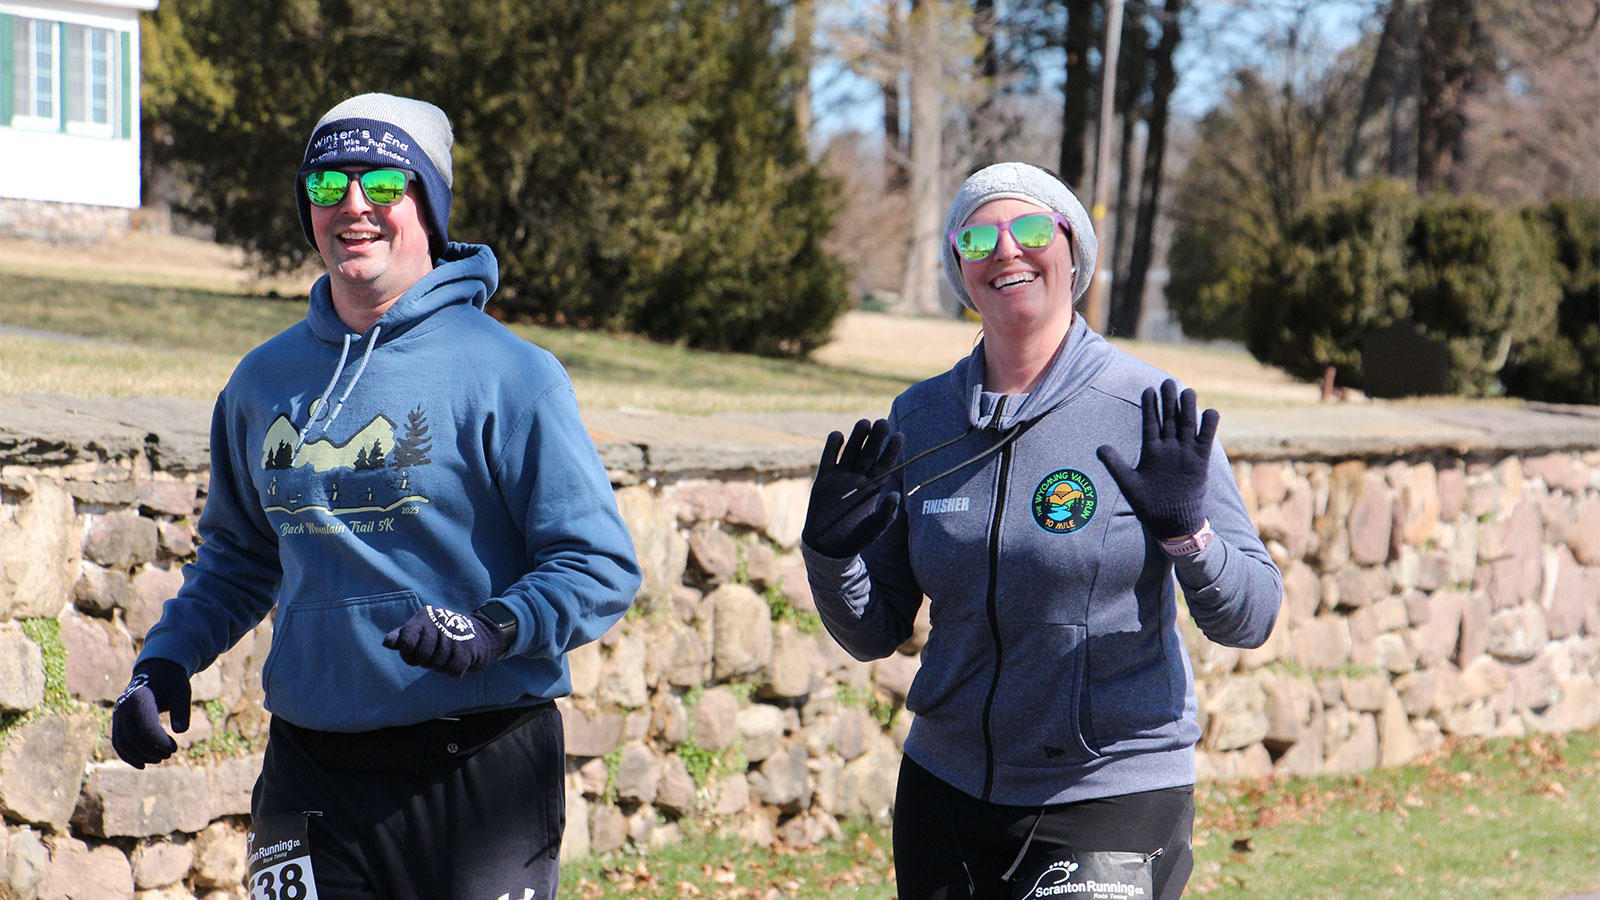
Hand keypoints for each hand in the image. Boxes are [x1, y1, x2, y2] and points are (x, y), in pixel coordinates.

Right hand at [111, 658, 191, 768]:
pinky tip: (143, 765)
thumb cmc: (172, 682)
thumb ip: (182, 710)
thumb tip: (181, 731)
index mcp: (139, 698)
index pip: (146, 726)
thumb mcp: (182, 691)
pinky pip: (119, 742)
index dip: (159, 741)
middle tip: (169, 755)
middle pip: (131, 738)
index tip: (174, 748)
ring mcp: (118, 714)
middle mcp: (124, 707)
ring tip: (160, 759)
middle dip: (150, 751)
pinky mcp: (118, 721)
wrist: (155, 671)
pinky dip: (128, 755)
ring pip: (122, 743)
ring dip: (139, 756)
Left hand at [383, 605, 506, 675]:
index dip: (407, 656)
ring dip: (441, 666)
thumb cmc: (442, 634)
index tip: (413, 657)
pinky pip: (452, 670)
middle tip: (433, 656)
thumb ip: (402, 636)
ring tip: (447, 656)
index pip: (405, 643)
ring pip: (437, 665)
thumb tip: (386, 643)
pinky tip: (458, 660)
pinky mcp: (468, 648)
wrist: (479, 634)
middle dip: (426, 662)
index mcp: (424, 616)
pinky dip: (454, 670)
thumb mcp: (421, 630)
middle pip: (422, 657)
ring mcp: (455, 635)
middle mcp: (439, 622)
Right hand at [803, 419, 903, 558]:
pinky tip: (839, 435)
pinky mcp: (824, 479)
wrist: (828, 546)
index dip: (892, 450)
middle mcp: (858, 479)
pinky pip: (829, 458)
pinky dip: (832, 446)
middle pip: (869, 453)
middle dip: (875, 438)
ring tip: (864, 423)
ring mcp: (841, 477)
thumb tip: (896, 495)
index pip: (885, 464)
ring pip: (851, 452)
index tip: (900, 435)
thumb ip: (886, 514)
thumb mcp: (873, 529)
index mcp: (873, 488)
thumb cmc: (854, 539)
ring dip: (857, 437)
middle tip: (882, 422)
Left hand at [1096, 379, 1217, 539]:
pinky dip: (1208, 426)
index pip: (1150, 423)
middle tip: (1168, 381)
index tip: (1148, 389)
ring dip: (1187, 408)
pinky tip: (1209, 411)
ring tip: (1187, 390)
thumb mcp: (1128, 483)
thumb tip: (1099, 448)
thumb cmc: (1148, 504)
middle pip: (1170, 419)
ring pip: (1187, 425)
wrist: (1171, 522)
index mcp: (1152, 450)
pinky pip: (1206, 439)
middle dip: (1169, 400)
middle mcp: (1169, 448)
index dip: (1150, 407)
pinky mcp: (1200, 461)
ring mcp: (1186, 453)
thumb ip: (1115, 464)